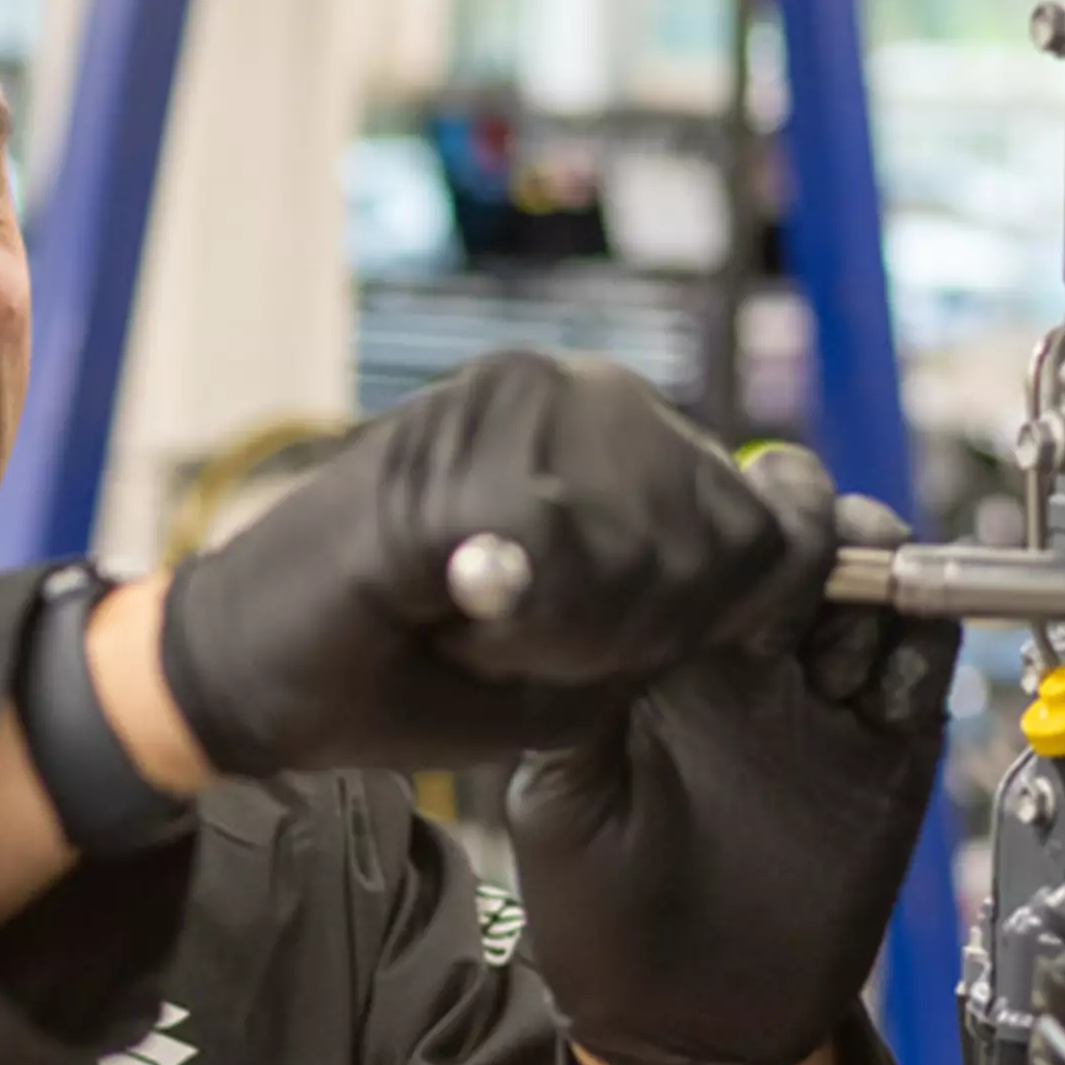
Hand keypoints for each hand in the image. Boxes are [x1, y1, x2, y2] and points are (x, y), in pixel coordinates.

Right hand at [156, 352, 800, 775]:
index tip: (636, 646)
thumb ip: (697, 610)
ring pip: (650, 546)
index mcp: (622, 434)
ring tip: (490, 626)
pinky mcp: (454, 440)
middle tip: (541, 645)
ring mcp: (514, 400)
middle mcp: (580, 391)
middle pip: (726, 535)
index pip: (771, 518)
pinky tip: (458, 616)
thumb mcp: (599, 653)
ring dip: (584, 629)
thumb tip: (807, 572)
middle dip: (656, 629)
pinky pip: (556, 550)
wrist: (257, 674)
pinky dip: (520, 617)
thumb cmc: (425, 670)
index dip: (737, 607)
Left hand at [506, 449, 960, 1064]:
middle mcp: (753, 660)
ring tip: (835, 657)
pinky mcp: (886, 755)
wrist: (685, 1023)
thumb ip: (588, 700)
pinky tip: (876, 701)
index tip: (736, 556)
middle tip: (805, 584)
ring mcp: (824, 701)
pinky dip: (918, 656)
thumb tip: (603, 599)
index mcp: (669, 652)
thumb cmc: (600, 916)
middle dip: (822, 533)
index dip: (740, 520)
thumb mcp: (563, 796)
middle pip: (813, 536)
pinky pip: (925, 667)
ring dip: (875, 587)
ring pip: (880, 586)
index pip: (718, 535)